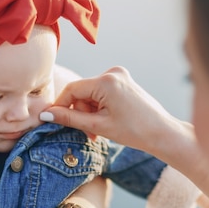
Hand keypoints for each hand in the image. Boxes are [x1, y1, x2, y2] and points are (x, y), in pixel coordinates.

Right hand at [43, 66, 179, 155]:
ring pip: (91, 95)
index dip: (60, 106)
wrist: (162, 134)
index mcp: (106, 81)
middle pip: (82, 92)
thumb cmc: (135, 131)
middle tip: (87, 133)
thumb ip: (70, 119)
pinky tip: (105, 122)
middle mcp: (113, 73)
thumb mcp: (98, 126)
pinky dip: (99, 108)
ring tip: (98, 131)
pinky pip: (101, 94)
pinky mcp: (124, 82)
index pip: (72, 90)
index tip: (53, 120)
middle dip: (80, 113)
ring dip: (89, 113)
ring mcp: (119, 76)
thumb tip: (46, 115)